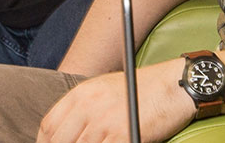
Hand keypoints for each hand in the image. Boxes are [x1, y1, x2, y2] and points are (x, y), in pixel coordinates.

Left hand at [37, 61, 193, 142]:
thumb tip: (70, 133)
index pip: (49, 126)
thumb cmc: (144, 89)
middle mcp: (88, 107)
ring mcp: (105, 123)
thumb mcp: (105, 89)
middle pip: (60, 141)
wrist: (175, 85)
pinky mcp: (123, 135)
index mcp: (81, 94)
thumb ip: (84, 109)